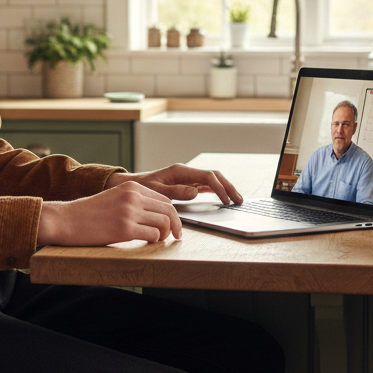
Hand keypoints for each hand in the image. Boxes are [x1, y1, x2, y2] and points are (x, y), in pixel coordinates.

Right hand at [37, 181, 182, 245]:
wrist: (65, 219)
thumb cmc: (88, 213)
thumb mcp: (113, 198)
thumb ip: (133, 201)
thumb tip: (154, 215)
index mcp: (132, 187)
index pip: (164, 199)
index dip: (171, 214)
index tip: (172, 225)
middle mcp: (133, 196)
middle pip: (169, 210)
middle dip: (176, 225)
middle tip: (176, 236)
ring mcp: (129, 212)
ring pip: (164, 222)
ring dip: (165, 234)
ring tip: (158, 240)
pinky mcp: (125, 229)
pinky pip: (153, 235)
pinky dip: (154, 241)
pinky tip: (146, 243)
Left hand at [104, 163, 242, 205]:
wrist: (133, 186)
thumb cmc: (142, 188)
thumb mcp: (157, 191)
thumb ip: (176, 191)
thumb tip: (195, 192)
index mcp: (180, 171)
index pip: (207, 177)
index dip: (219, 188)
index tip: (226, 201)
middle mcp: (186, 172)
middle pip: (214, 176)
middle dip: (228, 187)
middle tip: (239, 200)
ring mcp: (187, 177)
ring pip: (212, 180)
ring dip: (224, 188)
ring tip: (235, 200)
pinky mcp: (186, 183)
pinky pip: (205, 186)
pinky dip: (216, 191)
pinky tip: (223, 199)